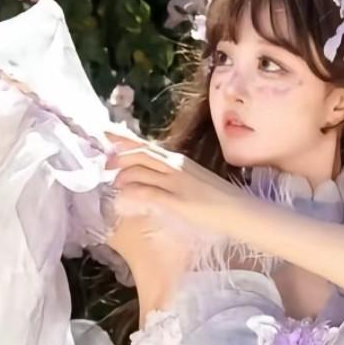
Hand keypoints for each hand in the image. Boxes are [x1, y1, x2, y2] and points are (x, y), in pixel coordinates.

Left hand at [102, 128, 249, 236]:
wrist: (239, 210)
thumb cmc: (217, 199)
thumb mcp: (192, 181)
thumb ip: (172, 178)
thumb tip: (152, 179)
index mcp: (178, 161)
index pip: (146, 145)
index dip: (123, 139)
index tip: (105, 134)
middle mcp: (175, 166)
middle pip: (139, 154)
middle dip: (118, 157)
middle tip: (103, 164)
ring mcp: (175, 182)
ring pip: (140, 171)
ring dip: (122, 177)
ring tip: (112, 185)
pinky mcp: (176, 200)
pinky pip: (147, 192)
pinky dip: (131, 193)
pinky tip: (121, 198)